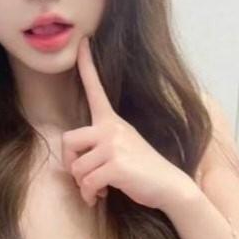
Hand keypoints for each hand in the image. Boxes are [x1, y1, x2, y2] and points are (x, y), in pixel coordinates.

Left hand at [61, 36, 186, 208]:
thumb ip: (100, 146)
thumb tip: (74, 164)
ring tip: (98, 188)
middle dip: (70, 164)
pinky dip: (89, 195)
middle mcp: (111, 128)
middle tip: (83, 175)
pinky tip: (100, 196)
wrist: (170, 187)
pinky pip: (86, 183)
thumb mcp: (123, 148)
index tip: (83, 42)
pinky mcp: (115, 165)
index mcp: (112, 121)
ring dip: (82, 184)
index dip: (86, 66)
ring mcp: (114, 146)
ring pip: (76, 168)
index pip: (96, 89)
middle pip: (68, 141)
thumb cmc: (143, 171)